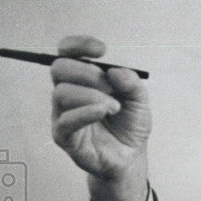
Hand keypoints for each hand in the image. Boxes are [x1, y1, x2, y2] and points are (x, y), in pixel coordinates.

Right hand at [51, 36, 151, 200]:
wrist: (130, 156)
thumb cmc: (129, 124)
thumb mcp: (140, 100)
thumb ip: (132, 83)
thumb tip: (116, 71)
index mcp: (82, 79)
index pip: (67, 52)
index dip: (79, 45)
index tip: (101, 50)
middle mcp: (68, 93)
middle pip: (60, 68)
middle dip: (88, 73)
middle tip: (111, 87)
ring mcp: (62, 114)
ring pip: (62, 92)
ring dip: (92, 96)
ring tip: (114, 108)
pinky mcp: (64, 136)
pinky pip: (66, 120)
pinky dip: (85, 112)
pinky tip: (103, 111)